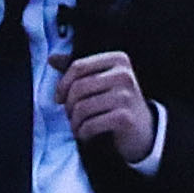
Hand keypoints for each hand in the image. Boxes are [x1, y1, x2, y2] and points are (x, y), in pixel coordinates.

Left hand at [52, 49, 157, 163]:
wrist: (142, 129)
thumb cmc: (114, 101)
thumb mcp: (100, 81)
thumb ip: (78, 70)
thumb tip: (51, 58)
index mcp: (118, 60)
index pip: (78, 66)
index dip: (62, 85)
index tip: (59, 98)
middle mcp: (125, 75)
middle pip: (78, 87)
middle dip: (68, 105)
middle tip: (70, 115)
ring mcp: (127, 97)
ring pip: (81, 107)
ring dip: (74, 121)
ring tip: (77, 125)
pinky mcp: (125, 118)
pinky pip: (89, 125)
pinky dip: (82, 132)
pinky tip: (85, 134)